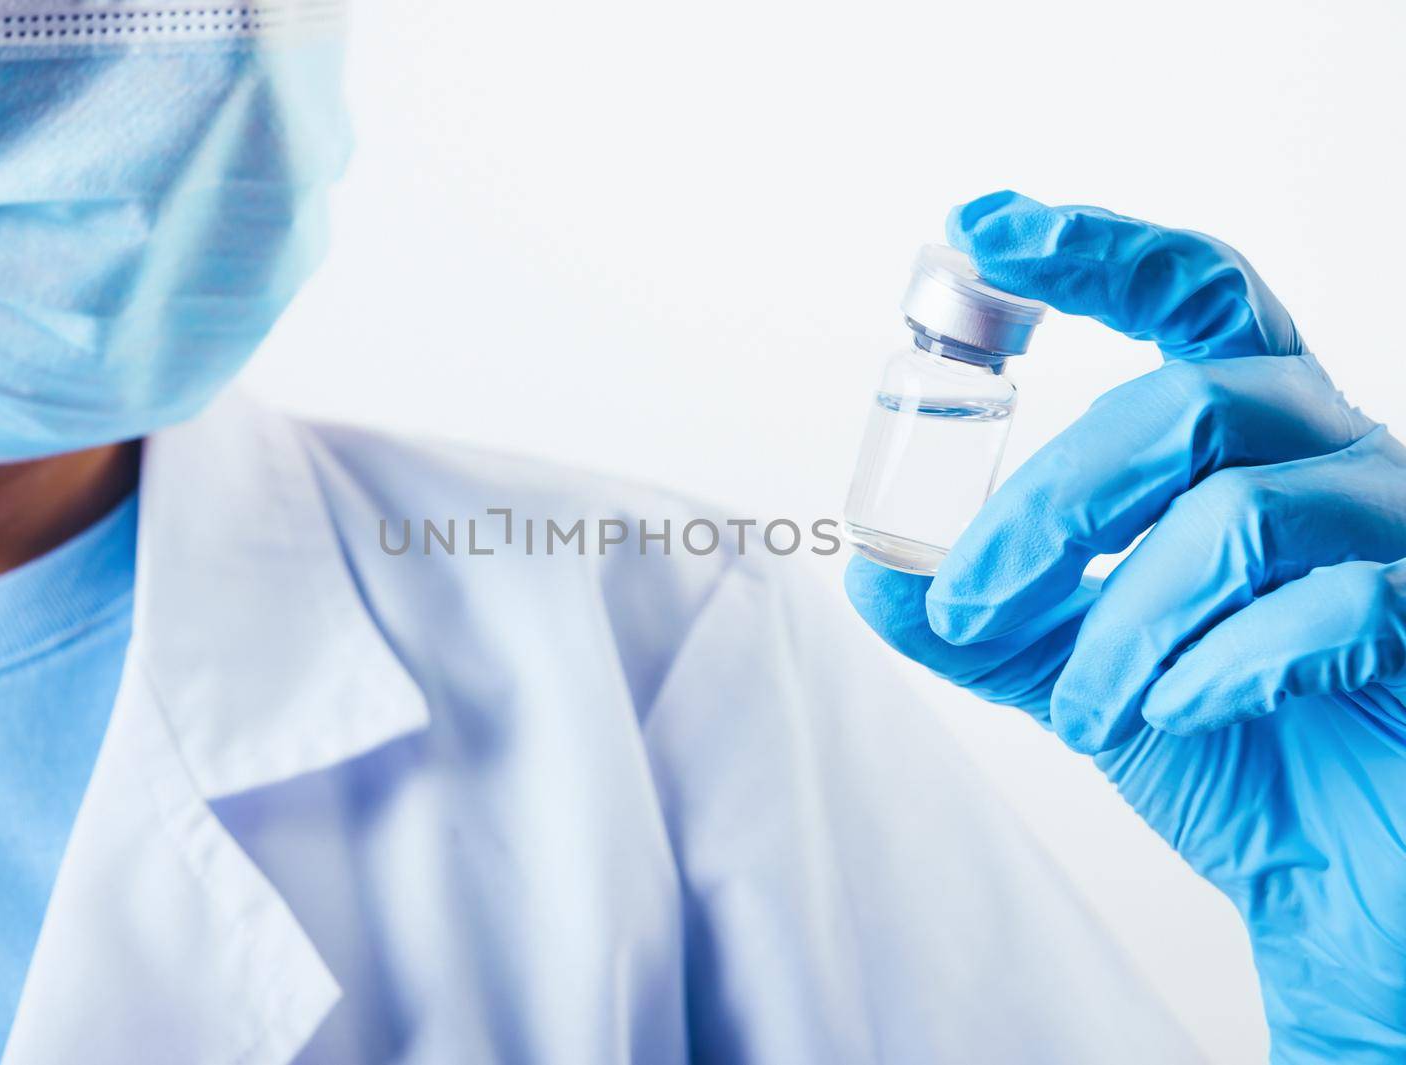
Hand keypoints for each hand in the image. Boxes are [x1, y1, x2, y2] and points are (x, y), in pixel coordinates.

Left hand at [846, 191, 1405, 1062]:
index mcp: (1252, 435)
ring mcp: (1401, 532)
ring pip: (1241, 516)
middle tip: (966, 602)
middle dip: (1048, 508)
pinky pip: (1333, 610)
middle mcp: (1334, 455)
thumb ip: (982, 614)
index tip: (979, 226)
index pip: (1189, 294)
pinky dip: (1217, 672)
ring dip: (1122, 626)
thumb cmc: (1228, 743)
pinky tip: (1178, 716)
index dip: (1094, 248)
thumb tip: (871, 565)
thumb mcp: (1071, 668)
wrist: (1340, 872)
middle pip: (1184, 406)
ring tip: (1084, 709)